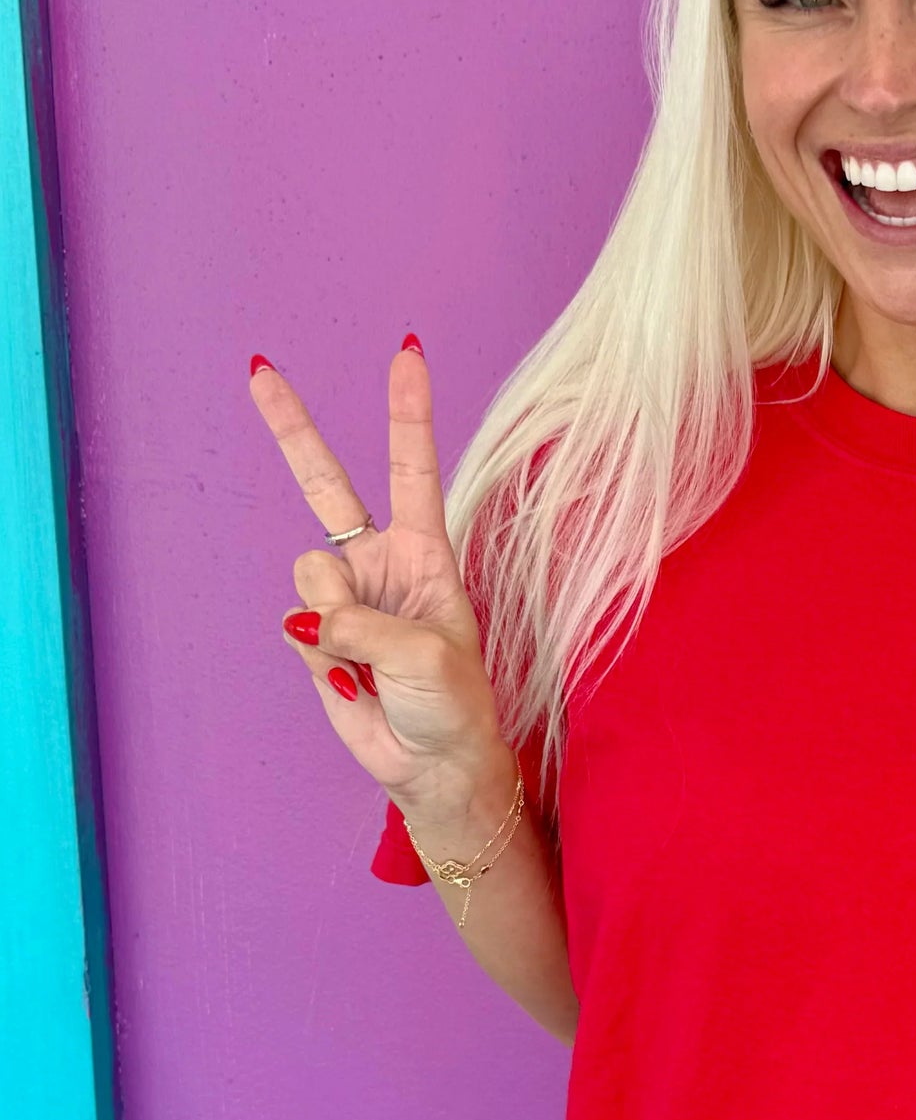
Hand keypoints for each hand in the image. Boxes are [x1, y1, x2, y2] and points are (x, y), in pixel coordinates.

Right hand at [249, 338, 509, 816]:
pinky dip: (318, 653)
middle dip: (291, 428)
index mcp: (425, 552)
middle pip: (325, 483)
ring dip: (332, 617)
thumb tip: (306, 615)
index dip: (406, 413)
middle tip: (258, 371)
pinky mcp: (314, 636)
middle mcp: (379, 563)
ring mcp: (343, 597)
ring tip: (368, 659)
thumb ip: (361, 624)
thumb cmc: (452, 704)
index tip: (405, 354)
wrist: (434, 765)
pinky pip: (295, 625)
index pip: (412, 468)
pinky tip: (350, 679)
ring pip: (308, 575)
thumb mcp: (426, 655)